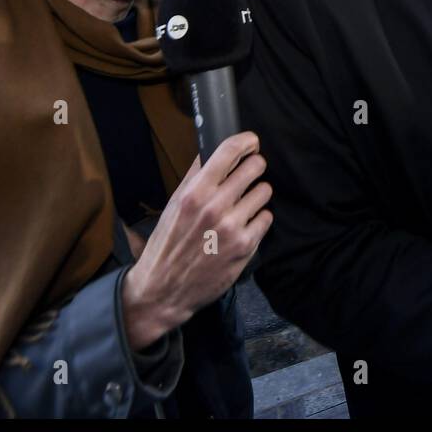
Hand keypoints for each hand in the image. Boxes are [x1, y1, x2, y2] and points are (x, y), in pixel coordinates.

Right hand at [122, 132, 273, 349]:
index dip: (246, 141)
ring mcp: (233, 226)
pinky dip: (258, 219)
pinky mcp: (246, 246)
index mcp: (194, 192)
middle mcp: (215, 206)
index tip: (252, 142)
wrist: (164, 289)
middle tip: (250, 174)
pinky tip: (245, 225)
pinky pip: (266, 217)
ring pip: (264, 191)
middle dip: (254, 167)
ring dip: (257, 195)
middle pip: (255, 167)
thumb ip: (194, 178)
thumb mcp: (173, 205)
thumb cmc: (167, 245)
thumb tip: (212, 152)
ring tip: (243, 204)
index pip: (229, 151)